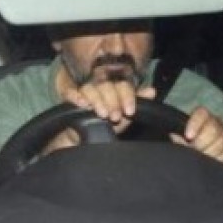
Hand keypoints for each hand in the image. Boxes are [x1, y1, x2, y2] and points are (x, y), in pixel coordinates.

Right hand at [42, 82, 157, 153]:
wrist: (84, 138)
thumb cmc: (106, 124)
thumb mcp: (124, 115)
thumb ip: (137, 102)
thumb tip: (152, 90)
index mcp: (114, 86)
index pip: (121, 84)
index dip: (126, 96)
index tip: (129, 111)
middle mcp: (99, 86)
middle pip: (105, 85)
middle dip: (112, 101)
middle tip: (116, 117)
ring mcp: (83, 91)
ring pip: (90, 88)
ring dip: (97, 100)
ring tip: (102, 114)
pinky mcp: (70, 97)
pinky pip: (70, 92)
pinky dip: (76, 96)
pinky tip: (82, 104)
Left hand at [170, 106, 222, 164]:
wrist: (203, 151)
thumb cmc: (188, 143)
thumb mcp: (182, 139)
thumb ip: (178, 137)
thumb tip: (174, 136)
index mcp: (202, 115)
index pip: (201, 114)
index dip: (195, 124)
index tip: (188, 136)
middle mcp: (217, 121)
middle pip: (213, 129)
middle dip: (201, 144)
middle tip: (193, 152)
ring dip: (211, 152)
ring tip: (201, 160)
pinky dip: (222, 158)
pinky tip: (213, 162)